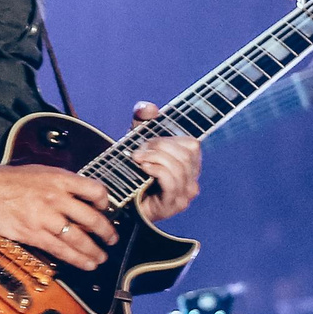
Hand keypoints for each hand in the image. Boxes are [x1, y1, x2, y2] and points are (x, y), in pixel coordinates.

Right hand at [0, 162, 115, 268]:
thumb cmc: (10, 180)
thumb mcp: (42, 171)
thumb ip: (62, 183)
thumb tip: (81, 197)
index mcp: (60, 179)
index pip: (94, 190)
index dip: (104, 202)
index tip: (105, 209)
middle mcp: (57, 198)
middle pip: (92, 218)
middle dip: (106, 232)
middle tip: (112, 239)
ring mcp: (46, 218)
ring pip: (79, 238)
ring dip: (94, 250)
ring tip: (101, 257)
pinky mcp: (35, 235)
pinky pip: (62, 251)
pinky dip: (78, 259)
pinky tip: (87, 264)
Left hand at [129, 102, 201, 223]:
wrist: (120, 204)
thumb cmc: (132, 172)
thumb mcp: (137, 141)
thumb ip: (143, 120)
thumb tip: (149, 109)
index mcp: (190, 165)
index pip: (192, 144)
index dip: (168, 139)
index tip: (146, 142)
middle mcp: (192, 179)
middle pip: (186, 153)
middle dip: (159, 147)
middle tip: (138, 151)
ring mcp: (185, 194)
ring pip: (179, 165)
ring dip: (154, 157)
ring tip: (137, 159)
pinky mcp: (174, 204)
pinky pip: (170, 180)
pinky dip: (155, 169)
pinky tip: (143, 168)